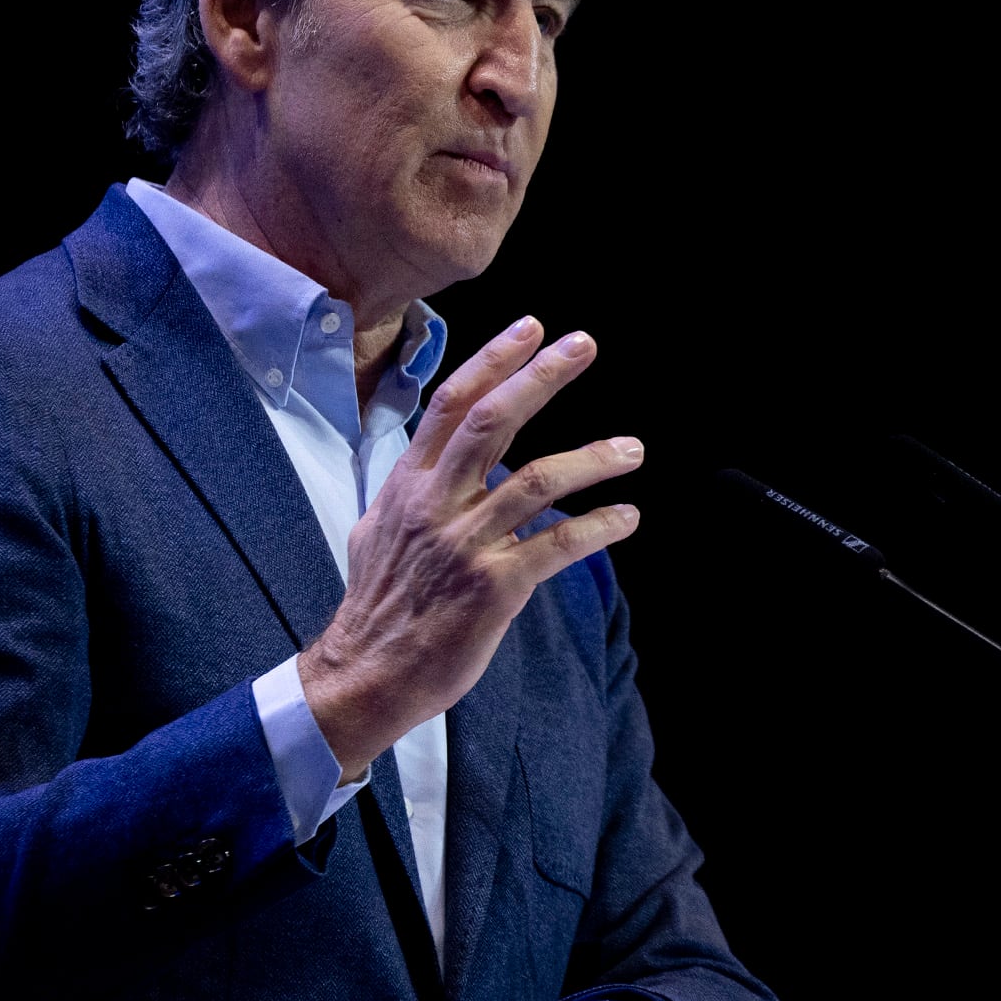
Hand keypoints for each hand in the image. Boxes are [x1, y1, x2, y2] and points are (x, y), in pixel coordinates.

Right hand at [297, 317, 640, 771]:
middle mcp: (435, 504)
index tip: (532, 328)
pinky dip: (598, 527)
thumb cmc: (377, 605)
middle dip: (541, 377)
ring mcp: (465, 544)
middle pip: (492, 420)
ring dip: (593, 459)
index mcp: (409, 484)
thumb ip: (410, 491)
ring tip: (633, 450)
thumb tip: (431, 464)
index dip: (494, 360)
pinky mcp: (494, 587)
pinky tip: (627, 517)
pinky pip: (558, 546)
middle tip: (583, 345)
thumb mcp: (375, 530)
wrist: (367, 673)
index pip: (452, 404)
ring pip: (538, 481)